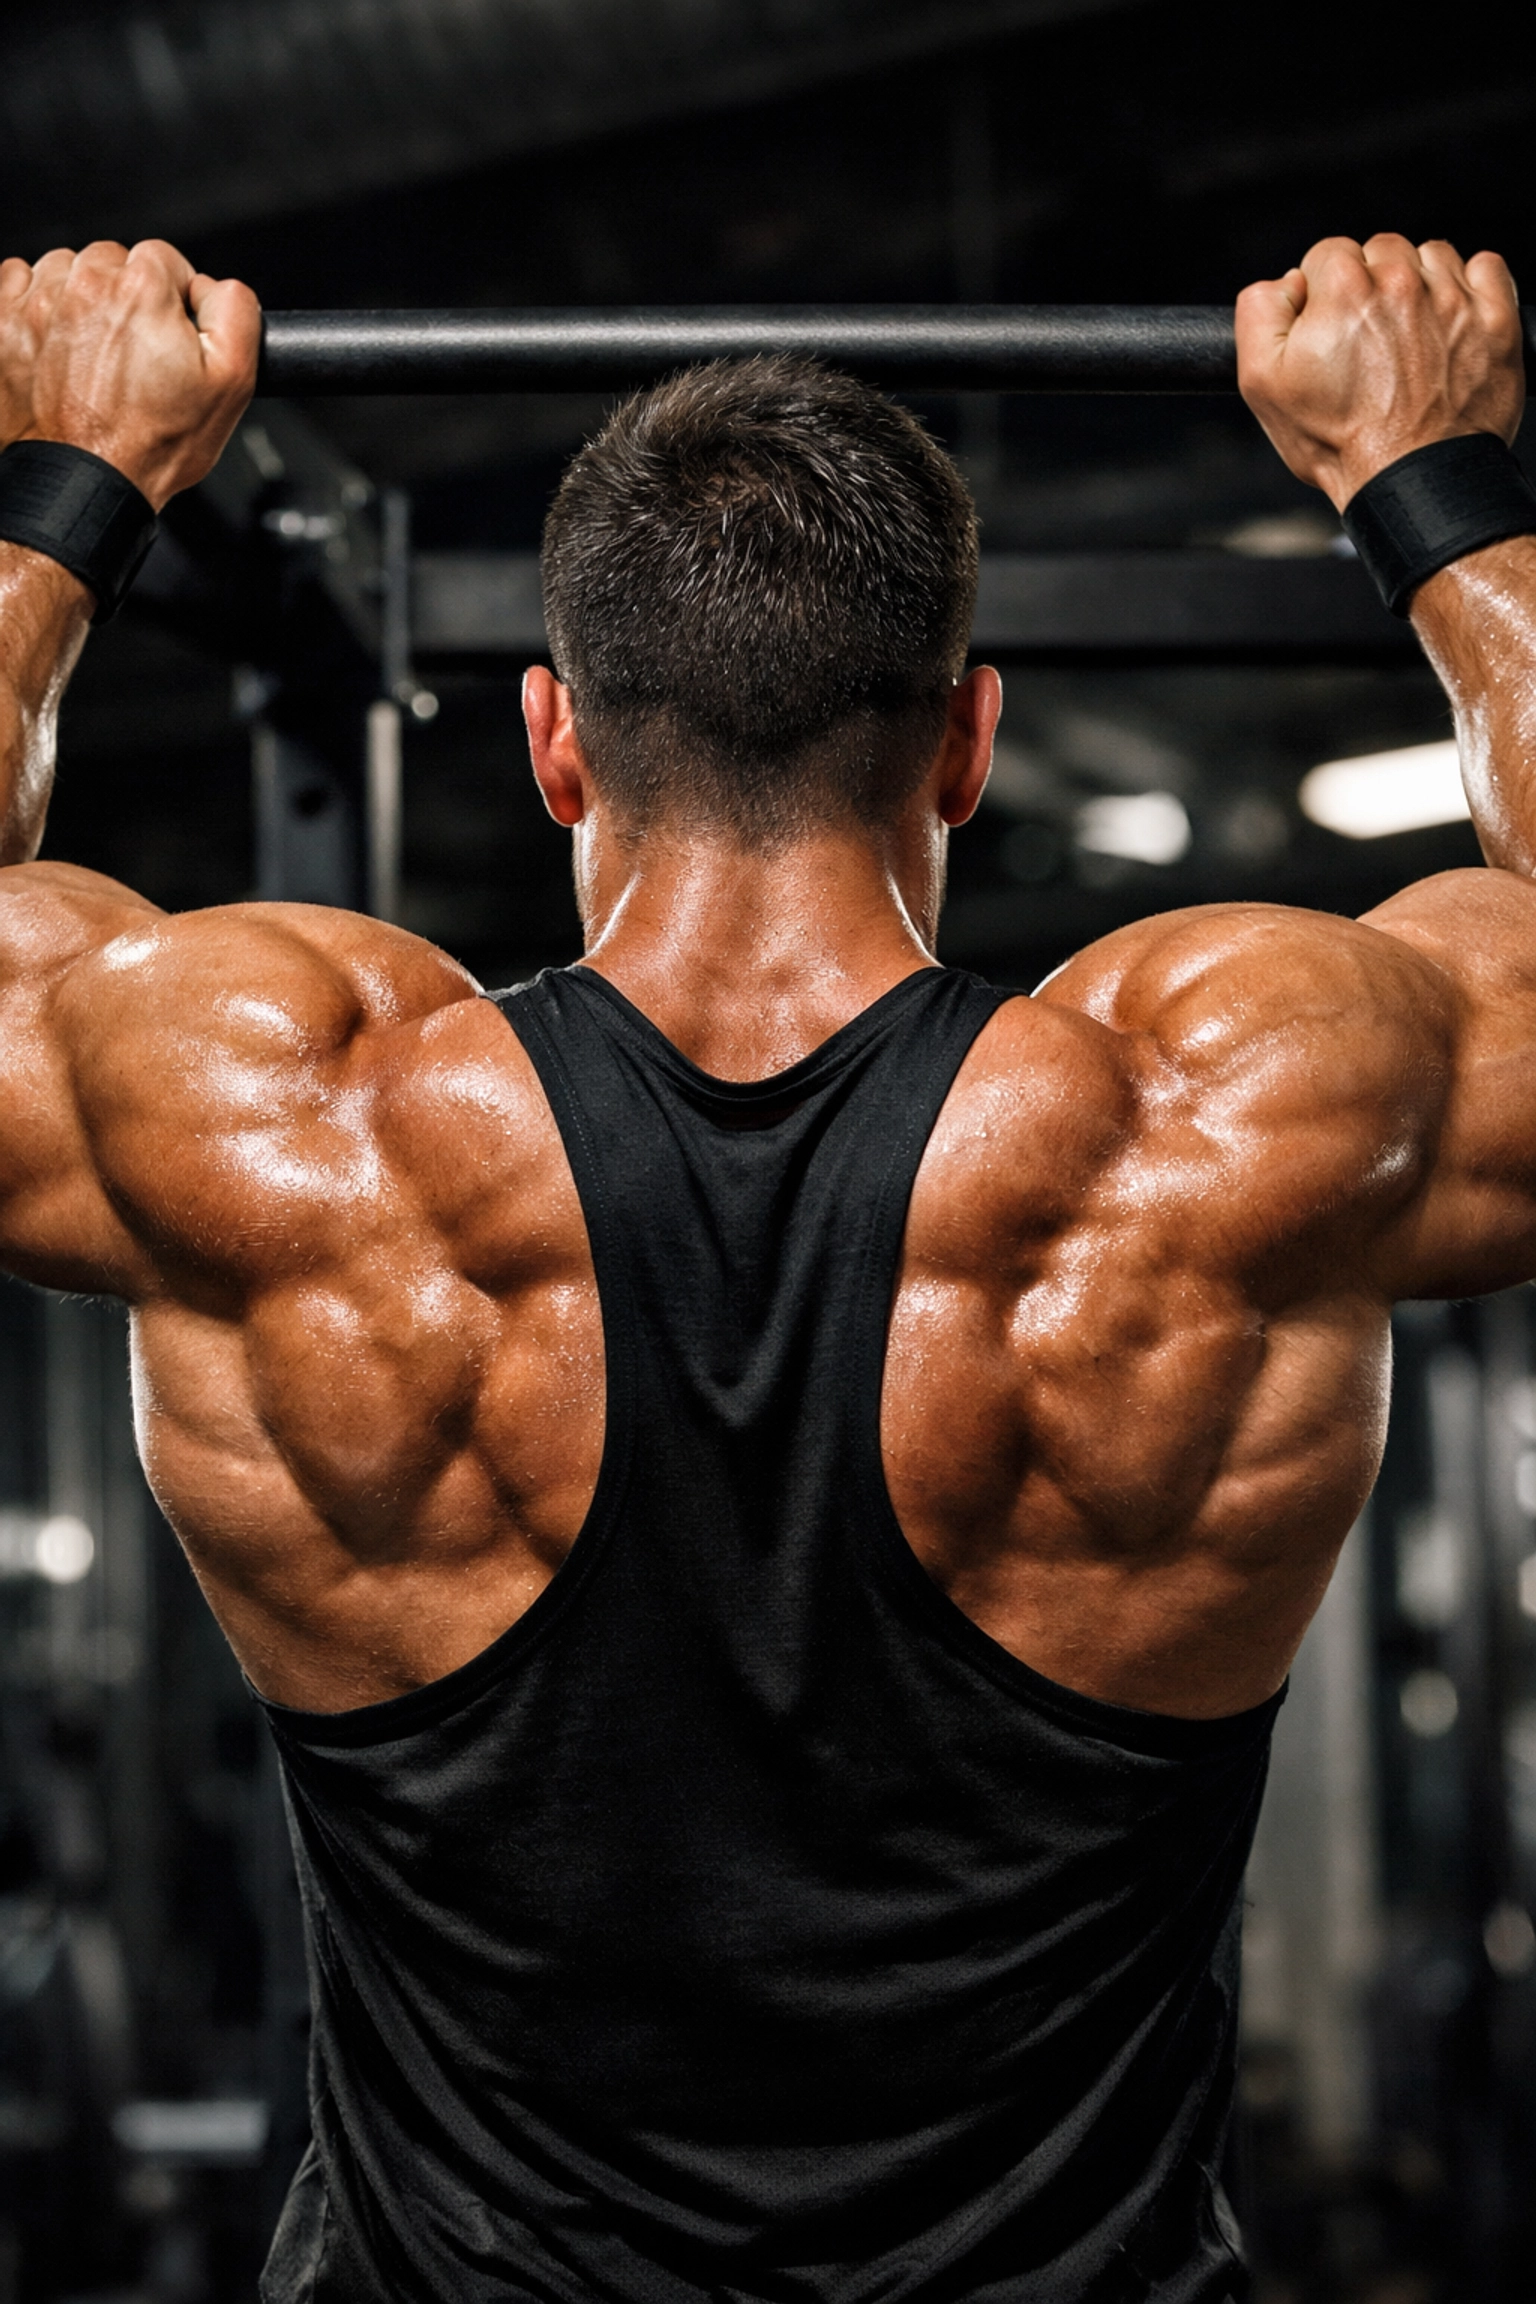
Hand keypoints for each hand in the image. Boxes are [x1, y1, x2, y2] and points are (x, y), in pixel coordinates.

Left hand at [2, 239, 259, 511]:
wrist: (88, 481)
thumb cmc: (152, 443)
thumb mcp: (232, 381)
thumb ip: (234, 312)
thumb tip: (216, 286)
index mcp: (141, 289)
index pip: (164, 260)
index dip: (173, 300)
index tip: (167, 336)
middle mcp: (85, 284)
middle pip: (113, 262)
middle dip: (125, 299)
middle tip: (132, 356)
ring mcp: (37, 300)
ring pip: (67, 271)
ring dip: (81, 301)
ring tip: (92, 355)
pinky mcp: (4, 319)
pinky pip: (19, 282)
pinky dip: (36, 305)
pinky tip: (55, 345)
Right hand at [1235, 234, 1524, 508]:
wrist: (1409, 480)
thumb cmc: (1338, 441)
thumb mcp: (1262, 383)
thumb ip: (1259, 312)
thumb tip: (1285, 282)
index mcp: (1344, 289)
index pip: (1326, 255)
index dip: (1321, 295)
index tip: (1331, 331)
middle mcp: (1401, 281)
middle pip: (1380, 251)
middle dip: (1369, 287)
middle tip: (1368, 343)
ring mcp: (1453, 297)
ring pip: (1430, 257)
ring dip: (1417, 285)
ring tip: (1408, 340)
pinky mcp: (1495, 317)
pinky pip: (1485, 269)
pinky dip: (1469, 287)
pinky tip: (1449, 325)